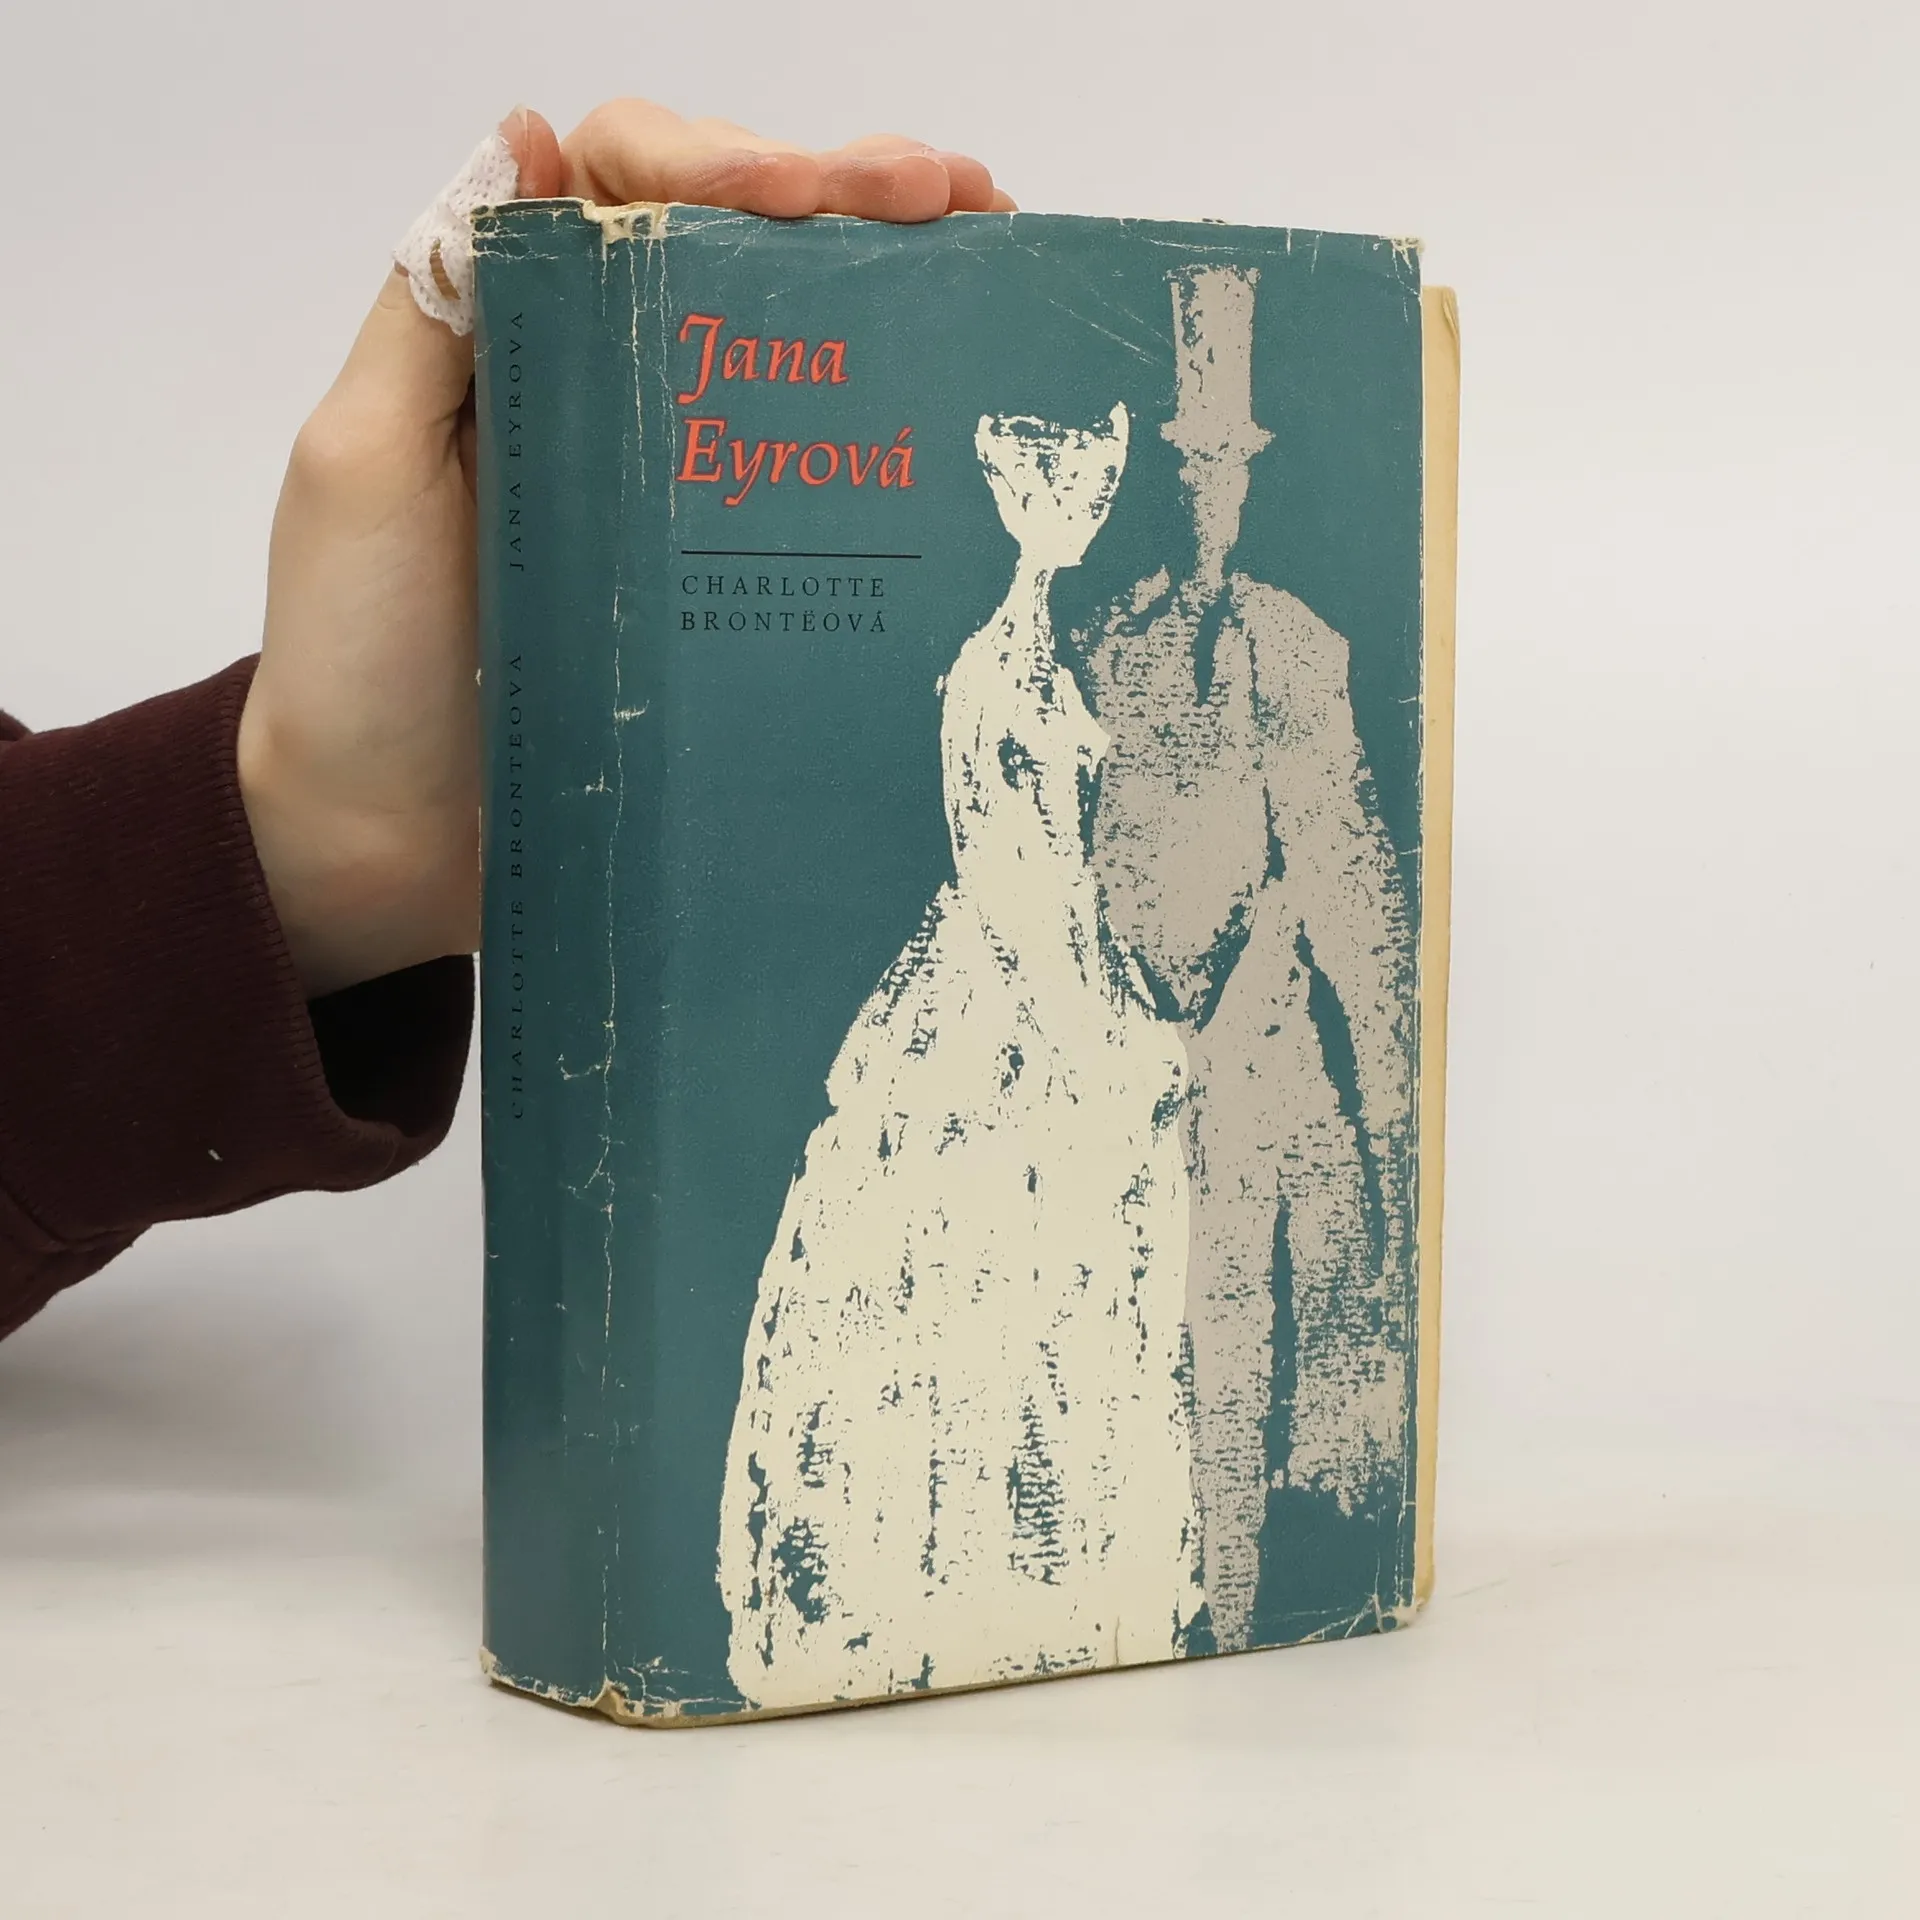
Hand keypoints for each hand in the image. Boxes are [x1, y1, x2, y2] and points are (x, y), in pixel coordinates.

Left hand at [240, 103, 1012, 998]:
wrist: (387, 840)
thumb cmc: (361, 658)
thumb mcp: (361, 463)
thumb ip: (432, 311)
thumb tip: (521, 137)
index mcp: (514, 334)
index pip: (627, 187)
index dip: (724, 162)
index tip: (810, 197)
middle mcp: (600, 386)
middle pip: (732, 243)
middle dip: (849, 195)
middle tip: (958, 198)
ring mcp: (669, 481)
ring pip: (785, 342)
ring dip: (890, 279)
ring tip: (988, 251)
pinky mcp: (715, 575)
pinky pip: (804, 476)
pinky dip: (881, 419)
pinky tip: (954, 397)